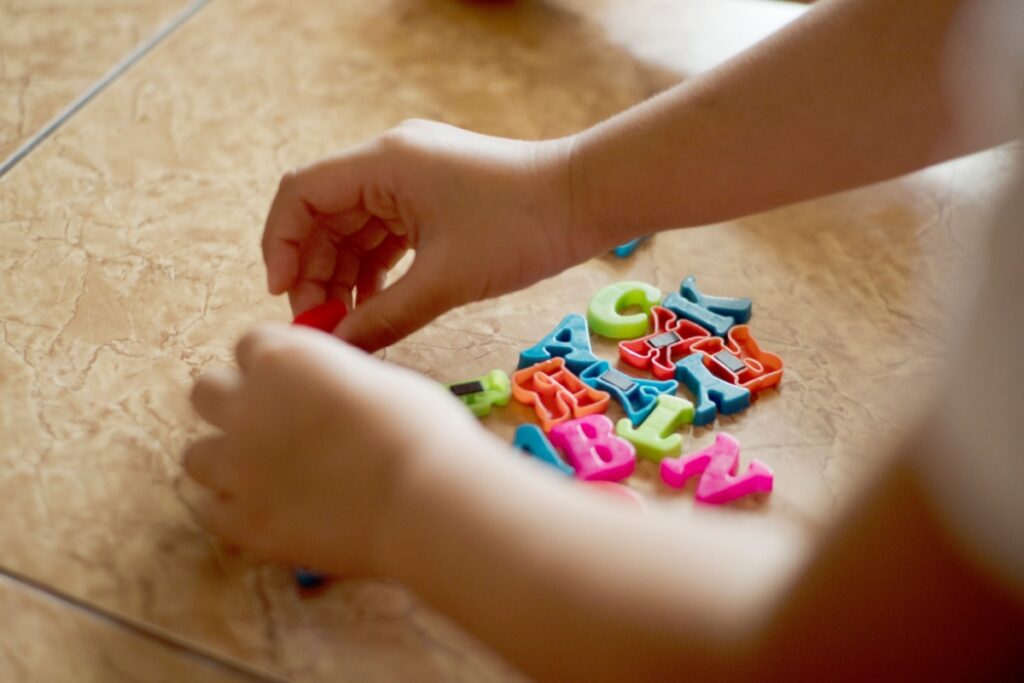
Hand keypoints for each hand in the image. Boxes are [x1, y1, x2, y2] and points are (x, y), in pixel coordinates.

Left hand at [183, 323, 485, 574]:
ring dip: (227, 459)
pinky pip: (215, 512)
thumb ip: (336, 377)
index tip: (296, 380)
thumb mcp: (380, 379)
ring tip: (267, 473)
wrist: (425, 500)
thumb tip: (329, 390)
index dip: (274, 362)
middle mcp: (247, 406)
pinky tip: (275, 511)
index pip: (249, 344)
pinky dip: (239, 511)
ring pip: (196, 455)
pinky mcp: (245, 522)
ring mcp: (239, 468)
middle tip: (273, 422)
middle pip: (206, 391)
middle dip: (234, 401)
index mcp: (282, 359)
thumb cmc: (420, 431)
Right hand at [262, 120, 585, 351]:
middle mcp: (390, 162)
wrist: (585, 201)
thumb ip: (385, 315)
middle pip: (324, 214)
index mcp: (383, 163)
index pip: (300, 193)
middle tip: (320, 324)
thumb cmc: (520, 229)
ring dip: (345, 275)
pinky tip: (373, 308)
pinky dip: (375, 269)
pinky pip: (386, 233)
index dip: (282, 243)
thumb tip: (339, 347)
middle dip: (315, 269)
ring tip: (346, 325)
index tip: (284, 294)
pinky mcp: (433, 197)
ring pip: (354, 228)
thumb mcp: (446, 279)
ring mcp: (413, 178)